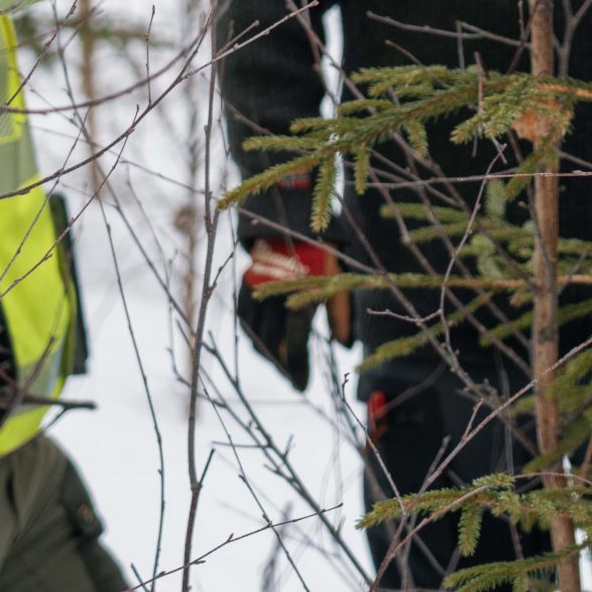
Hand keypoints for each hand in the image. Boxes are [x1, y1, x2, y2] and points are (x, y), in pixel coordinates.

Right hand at [235, 237, 355, 391]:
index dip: (298, 367)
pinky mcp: (246, 279)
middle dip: (282, 365)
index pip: (295, 340)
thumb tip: (346, 346)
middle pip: (271, 342)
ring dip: (265, 351)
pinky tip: (264, 341)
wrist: (291, 204)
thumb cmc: (324, 240)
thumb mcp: (339, 274)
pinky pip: (245, 315)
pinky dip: (254, 333)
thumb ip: (341, 312)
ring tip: (280, 364)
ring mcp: (255, 285)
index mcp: (299, 290)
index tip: (302, 387)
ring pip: (253, 332)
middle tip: (292, 379)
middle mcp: (272, 291)